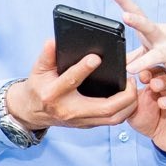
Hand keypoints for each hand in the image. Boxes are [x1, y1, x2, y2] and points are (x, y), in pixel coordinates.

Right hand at [4, 39, 136, 131]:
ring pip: (113, 118)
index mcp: (53, 94)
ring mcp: (80, 120)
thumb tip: (53, 41)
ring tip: (133, 86)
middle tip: (131, 78)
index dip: (84, 68)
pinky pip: (112, 120)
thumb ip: (46, 56)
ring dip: (129, 104)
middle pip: (104, 108)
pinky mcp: (88, 125)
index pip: (71, 81)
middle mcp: (69, 110)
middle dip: (124, 95)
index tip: (97, 57)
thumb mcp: (38, 69)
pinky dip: (125, 109)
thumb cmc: (39, 86)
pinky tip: (130, 96)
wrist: (33, 112)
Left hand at [113, 0, 165, 94]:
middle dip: (137, 21)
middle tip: (125, 15)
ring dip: (145, 61)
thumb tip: (117, 59)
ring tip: (132, 69)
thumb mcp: (156, 44)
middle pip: (148, 27)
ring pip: (158, 56)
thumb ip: (136, 53)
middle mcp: (163, 37)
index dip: (124, 1)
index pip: (138, 14)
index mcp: (154, 31)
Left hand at [127, 73, 165, 154]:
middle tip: (153, 85)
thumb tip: (127, 83)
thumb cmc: (150, 120)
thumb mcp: (134, 110)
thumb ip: (130, 98)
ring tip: (163, 104)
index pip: (160, 73)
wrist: (163, 139)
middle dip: (165, 80)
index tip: (142, 76)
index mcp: (163, 85)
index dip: (152, 72)